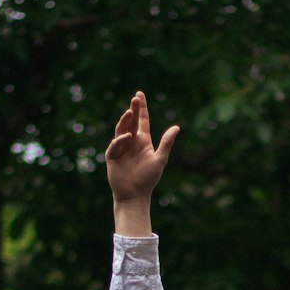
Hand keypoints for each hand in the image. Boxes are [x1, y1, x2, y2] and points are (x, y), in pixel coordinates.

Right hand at [106, 91, 179, 231]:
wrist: (134, 195)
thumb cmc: (148, 179)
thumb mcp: (160, 159)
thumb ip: (166, 143)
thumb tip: (177, 127)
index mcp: (143, 141)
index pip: (142, 120)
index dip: (141, 108)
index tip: (139, 94)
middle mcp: (131, 142)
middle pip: (131, 121)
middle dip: (133, 109)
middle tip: (136, 98)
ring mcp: (120, 148)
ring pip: (121, 130)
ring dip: (125, 121)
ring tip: (130, 112)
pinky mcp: (112, 157)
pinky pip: (115, 145)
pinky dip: (120, 140)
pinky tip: (127, 137)